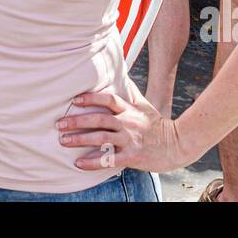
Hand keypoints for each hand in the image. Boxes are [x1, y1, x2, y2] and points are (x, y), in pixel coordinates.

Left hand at [56, 90, 184, 172]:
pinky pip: (108, 159)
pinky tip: (78, 163)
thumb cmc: (158, 125)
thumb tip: (122, 75)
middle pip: (99, 119)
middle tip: (59, 124)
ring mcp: (129, 140)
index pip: (108, 100)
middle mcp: (128, 123)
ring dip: (80, 139)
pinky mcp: (132, 157)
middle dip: (77, 121)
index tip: (74, 100)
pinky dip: (92, 162)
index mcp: (130, 110)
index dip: (91, 98)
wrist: (178, 145)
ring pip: (101, 138)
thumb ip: (131, 92)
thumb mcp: (145, 106)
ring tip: (63, 140)